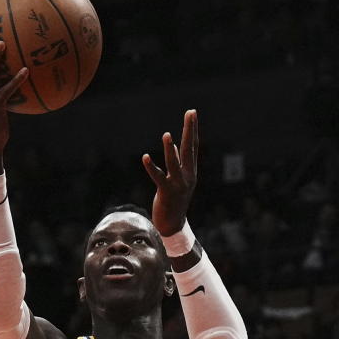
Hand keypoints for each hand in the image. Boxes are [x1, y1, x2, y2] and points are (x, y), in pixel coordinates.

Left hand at [142, 109, 198, 237]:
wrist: (173, 226)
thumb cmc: (174, 201)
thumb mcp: (178, 180)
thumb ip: (177, 163)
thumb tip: (172, 146)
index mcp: (190, 172)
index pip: (192, 147)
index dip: (192, 130)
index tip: (192, 113)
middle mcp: (187, 176)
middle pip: (188, 149)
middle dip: (189, 130)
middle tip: (190, 113)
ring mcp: (178, 185)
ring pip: (174, 163)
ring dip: (169, 149)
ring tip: (166, 134)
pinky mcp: (166, 192)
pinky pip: (158, 177)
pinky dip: (151, 167)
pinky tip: (145, 157)